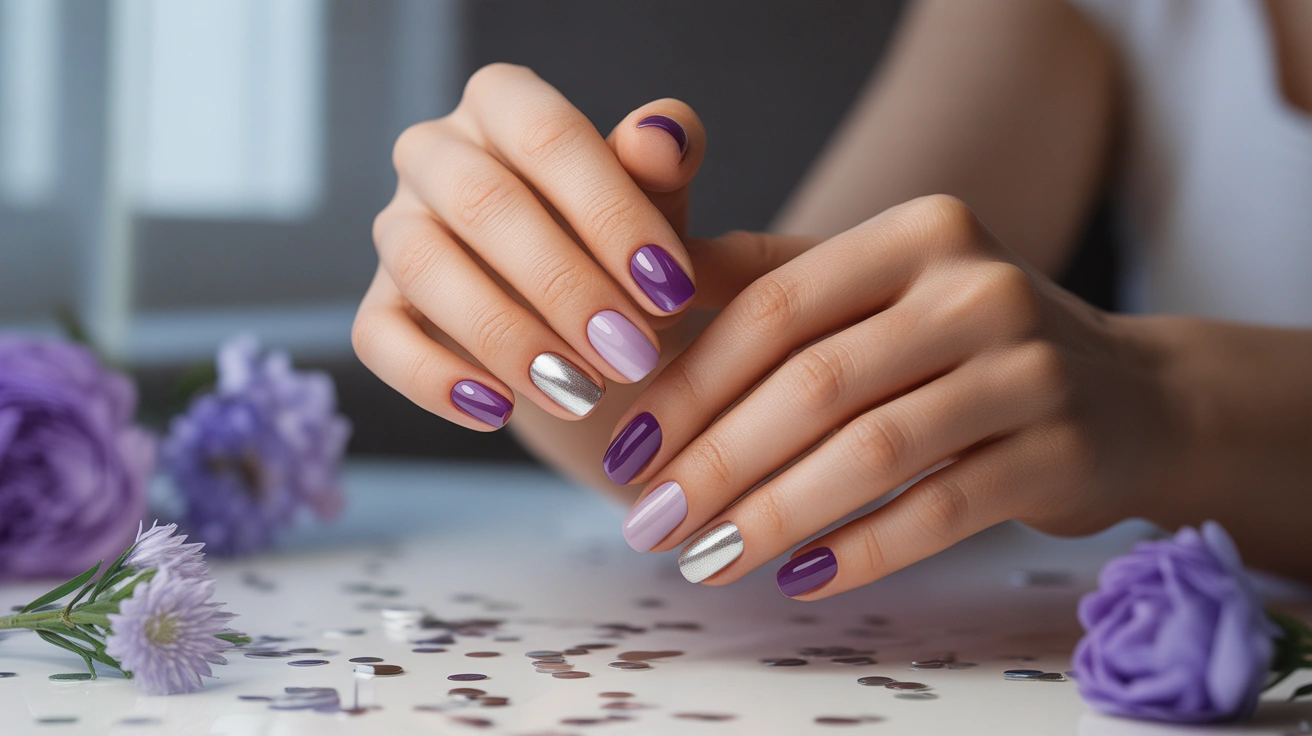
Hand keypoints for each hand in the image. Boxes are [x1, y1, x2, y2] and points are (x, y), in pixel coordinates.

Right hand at [354, 63, 706, 428]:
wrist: (591, 323)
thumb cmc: (624, 245)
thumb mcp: (660, 204)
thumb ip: (664, 167)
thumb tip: (664, 134)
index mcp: (504, 102)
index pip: (548, 136)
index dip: (612, 213)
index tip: (672, 289)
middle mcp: (435, 151)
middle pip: (483, 203)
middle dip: (566, 287)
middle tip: (633, 354)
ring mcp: (396, 226)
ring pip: (425, 268)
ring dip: (508, 337)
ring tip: (581, 393)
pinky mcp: (378, 303)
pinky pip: (379, 338)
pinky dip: (434, 379)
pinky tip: (499, 411)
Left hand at [607, 195, 1174, 598]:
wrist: (1134, 395)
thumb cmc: (970, 342)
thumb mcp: (881, 285)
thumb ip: (769, 278)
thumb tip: (642, 295)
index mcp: (917, 233)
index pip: (775, 308)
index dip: (689, 385)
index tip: (625, 450)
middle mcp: (979, 287)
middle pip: (814, 383)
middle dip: (715, 463)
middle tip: (649, 523)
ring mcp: (1030, 369)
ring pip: (871, 452)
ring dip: (772, 515)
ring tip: (705, 561)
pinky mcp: (1062, 452)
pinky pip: (940, 511)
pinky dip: (861, 550)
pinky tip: (798, 576)